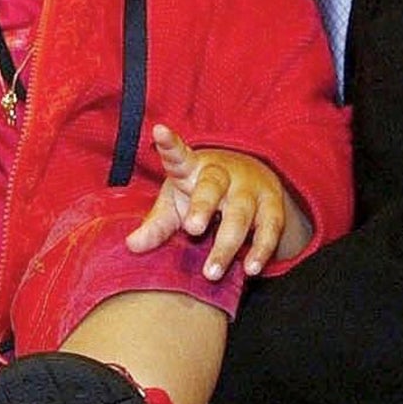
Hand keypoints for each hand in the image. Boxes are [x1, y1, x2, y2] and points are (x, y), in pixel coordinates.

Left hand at [126, 124, 312, 276]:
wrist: (251, 177)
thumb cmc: (201, 193)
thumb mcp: (176, 202)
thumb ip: (156, 225)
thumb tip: (130, 246)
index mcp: (193, 167)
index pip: (178, 155)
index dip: (169, 144)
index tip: (158, 131)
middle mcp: (222, 173)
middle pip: (212, 186)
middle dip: (203, 206)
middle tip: (192, 229)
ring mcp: (249, 187)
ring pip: (240, 213)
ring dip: (227, 244)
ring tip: (212, 272)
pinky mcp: (272, 204)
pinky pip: (270, 227)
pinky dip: (261, 249)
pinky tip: (250, 268)